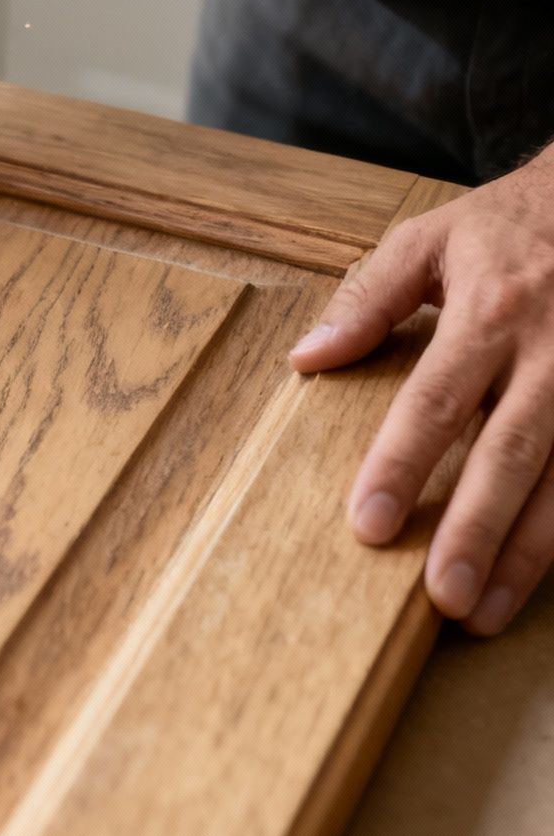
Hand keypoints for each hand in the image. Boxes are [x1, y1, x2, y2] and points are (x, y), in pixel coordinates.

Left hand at [291, 148, 553, 634]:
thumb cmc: (516, 223)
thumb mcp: (433, 237)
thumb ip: (370, 299)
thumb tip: (306, 358)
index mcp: (492, 310)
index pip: (436, 400)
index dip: (402, 465)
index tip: (370, 525)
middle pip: (512, 453)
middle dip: (477, 530)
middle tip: (442, 598)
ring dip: (530, 552)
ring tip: (484, 612)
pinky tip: (539, 579)